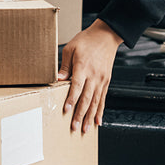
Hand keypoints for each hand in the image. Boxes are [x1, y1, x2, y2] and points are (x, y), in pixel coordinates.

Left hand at [57, 19, 121, 133]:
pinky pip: (103, 99)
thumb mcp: (71, 48)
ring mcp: (101, 80)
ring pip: (95, 102)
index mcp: (83, 67)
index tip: (66, 110)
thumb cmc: (87, 40)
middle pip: (87, 98)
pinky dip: (100, 111)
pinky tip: (98, 121)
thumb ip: (64, 66)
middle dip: (80, 114)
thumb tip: (58, 80)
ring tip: (85, 129)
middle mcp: (94, 76)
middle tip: (75, 127)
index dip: (72, 99)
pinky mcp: (106, 81)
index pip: (76, 87)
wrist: (106, 35)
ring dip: (90, 117)